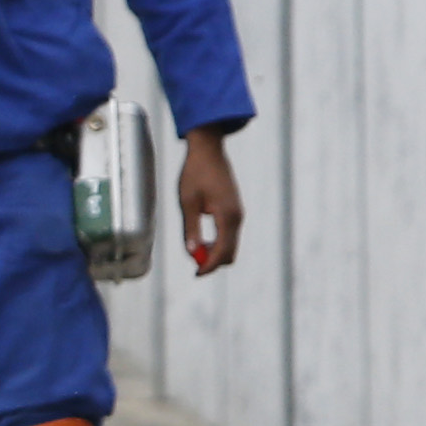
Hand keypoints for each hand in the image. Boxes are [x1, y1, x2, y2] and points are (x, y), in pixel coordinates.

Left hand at [177, 125, 243, 273]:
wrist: (208, 152)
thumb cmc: (195, 174)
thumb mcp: (188, 202)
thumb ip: (191, 229)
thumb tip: (192, 253)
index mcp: (227, 216)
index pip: (222, 251)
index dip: (209, 265)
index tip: (196, 274)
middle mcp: (237, 217)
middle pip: (230, 252)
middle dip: (213, 262)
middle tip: (193, 265)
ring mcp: (238, 213)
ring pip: (231, 244)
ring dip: (215, 252)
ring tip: (195, 250)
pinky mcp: (234, 210)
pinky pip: (229, 234)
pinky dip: (218, 242)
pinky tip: (202, 240)